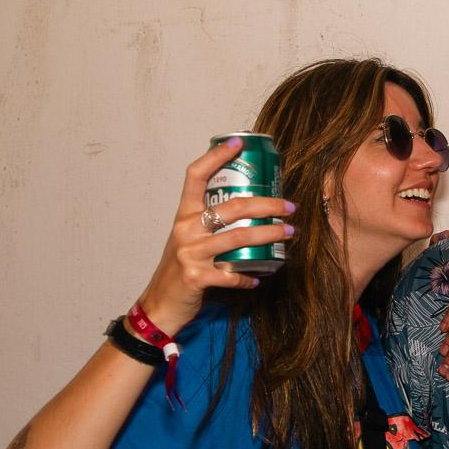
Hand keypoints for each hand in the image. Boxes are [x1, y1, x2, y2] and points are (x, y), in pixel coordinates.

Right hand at [134, 137, 295, 334]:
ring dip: (270, 234)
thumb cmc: (179, 270)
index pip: (195, 176)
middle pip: (232, 207)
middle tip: (289, 206)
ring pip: (239, 237)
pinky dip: (250, 277)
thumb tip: (250, 212)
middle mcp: (185, 229)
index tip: (239, 142)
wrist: (159, 305)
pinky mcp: (197, 277)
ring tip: (289, 232)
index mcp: (183, 215)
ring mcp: (190, 253)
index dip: (216, 156)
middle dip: (267, 204)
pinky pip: (233, 275)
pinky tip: (261, 277)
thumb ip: (210, 226)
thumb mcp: (189, 240)